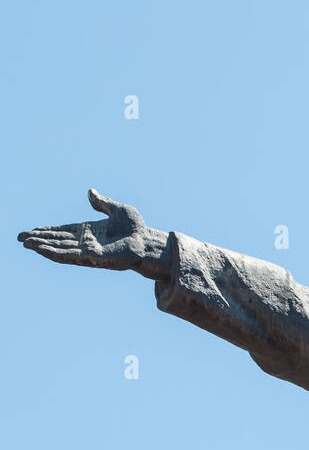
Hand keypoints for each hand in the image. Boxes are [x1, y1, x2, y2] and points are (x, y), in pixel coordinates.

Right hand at [18, 189, 168, 275]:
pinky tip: (42, 250)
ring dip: (42, 246)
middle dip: (39, 239)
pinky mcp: (93, 257)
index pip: (63, 231)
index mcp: (89, 231)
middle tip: (20, 239)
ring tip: (26, 243)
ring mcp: (89, 251)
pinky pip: (70, 255)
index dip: (47, 231)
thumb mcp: (116, 209)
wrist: (147, 241)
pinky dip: (55, 253)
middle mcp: (86, 242)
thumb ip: (102, 203)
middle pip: (57, 241)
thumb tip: (90, 192)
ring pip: (60, 249)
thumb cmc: (136, 228)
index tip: (32, 231)